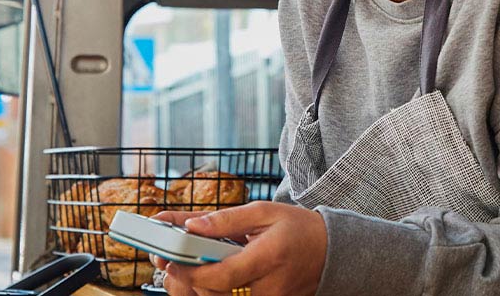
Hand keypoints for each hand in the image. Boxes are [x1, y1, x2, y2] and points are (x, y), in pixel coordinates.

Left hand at [150, 202, 326, 295]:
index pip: (222, 275)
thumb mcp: (264, 212)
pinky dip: (215, 288)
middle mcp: (269, 287)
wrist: (330, 252)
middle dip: (188, 281)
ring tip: (187, 265)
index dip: (192, 272)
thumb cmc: (297, 228)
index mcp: (268, 258)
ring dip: (200, 286)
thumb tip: (192, 225)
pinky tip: (207, 274)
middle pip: (218, 295)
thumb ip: (226, 219)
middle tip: (169, 262)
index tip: (171, 262)